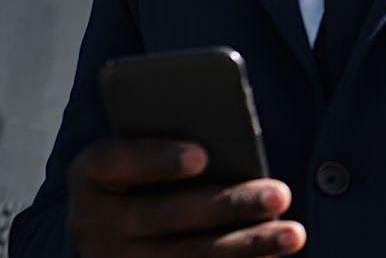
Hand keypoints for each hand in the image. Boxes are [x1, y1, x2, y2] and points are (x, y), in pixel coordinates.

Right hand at [66, 138, 305, 256]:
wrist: (117, 227)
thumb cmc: (151, 168)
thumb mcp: (148, 149)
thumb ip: (179, 139)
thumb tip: (232, 143)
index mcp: (91, 174)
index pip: (113, 161)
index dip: (156, 158)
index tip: (201, 155)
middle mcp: (94, 223)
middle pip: (164, 214)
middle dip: (227, 205)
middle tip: (279, 194)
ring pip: (187, 255)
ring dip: (246, 244)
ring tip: (294, 232)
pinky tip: (274, 254)